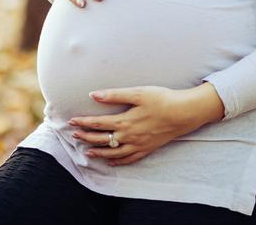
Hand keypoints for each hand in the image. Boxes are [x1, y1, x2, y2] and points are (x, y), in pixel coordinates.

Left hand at [67, 83, 224, 165]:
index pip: (98, 124)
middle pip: (102, 139)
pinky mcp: (147, 149)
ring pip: (113, 153)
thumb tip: (93, 95)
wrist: (184, 113)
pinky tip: (111, 162)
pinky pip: (129, 159)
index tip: (71, 121)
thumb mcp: (137, 93)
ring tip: (88, 152)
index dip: (83, 122)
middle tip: (74, 135)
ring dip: (98, 153)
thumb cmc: (161, 99)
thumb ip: (114, 95)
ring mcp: (138, 145)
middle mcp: (129, 136)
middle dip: (86, 137)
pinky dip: (117, 162)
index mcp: (124, 121)